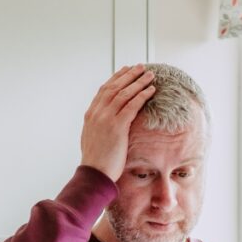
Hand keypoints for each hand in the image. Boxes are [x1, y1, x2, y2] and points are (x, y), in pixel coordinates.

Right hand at [80, 64, 155, 181]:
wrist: (94, 174)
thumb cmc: (96, 162)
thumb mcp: (93, 139)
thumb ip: (98, 127)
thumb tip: (105, 125)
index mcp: (91, 115)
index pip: (104, 90)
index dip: (116, 78)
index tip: (125, 71)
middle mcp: (97, 113)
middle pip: (115, 87)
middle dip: (129, 75)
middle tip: (140, 67)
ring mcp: (106, 118)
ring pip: (124, 93)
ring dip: (138, 82)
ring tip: (149, 75)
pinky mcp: (117, 126)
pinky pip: (132, 105)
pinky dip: (142, 95)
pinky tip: (151, 90)